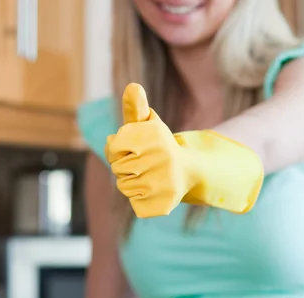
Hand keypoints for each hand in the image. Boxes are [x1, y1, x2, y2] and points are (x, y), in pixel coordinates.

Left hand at [106, 83, 263, 216]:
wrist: (190, 171)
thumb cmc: (160, 145)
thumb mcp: (149, 125)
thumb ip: (136, 108)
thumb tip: (132, 87)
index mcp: (156, 138)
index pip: (113, 148)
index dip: (117, 150)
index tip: (131, 149)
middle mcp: (162, 160)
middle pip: (117, 169)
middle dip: (124, 167)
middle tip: (144, 164)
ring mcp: (163, 184)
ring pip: (124, 187)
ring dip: (131, 184)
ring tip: (149, 177)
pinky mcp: (163, 204)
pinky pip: (135, 203)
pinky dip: (139, 199)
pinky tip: (154, 191)